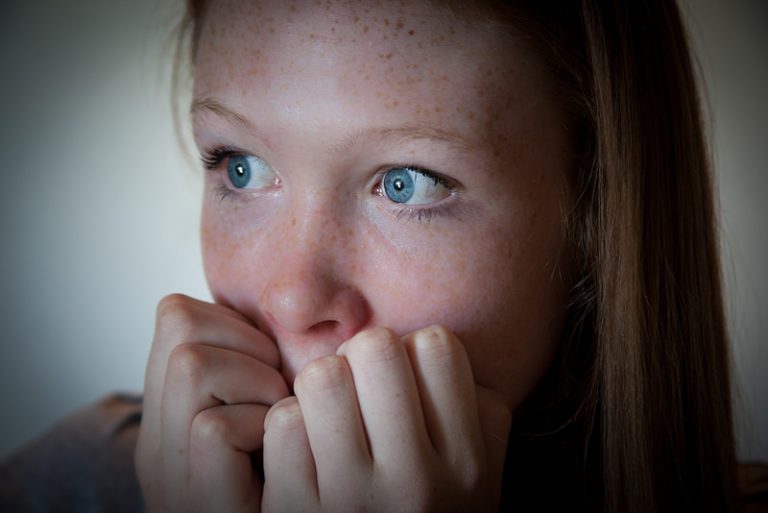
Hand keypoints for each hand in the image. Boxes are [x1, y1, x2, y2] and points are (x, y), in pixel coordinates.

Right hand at [135, 294, 289, 512]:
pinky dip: (258, 425)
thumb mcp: (260, 415)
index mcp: (169, 415)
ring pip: (193, 365)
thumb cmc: (297, 484)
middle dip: (246, 344)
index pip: (176, 313)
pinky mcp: (199, 506)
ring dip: (257, 381)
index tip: (266, 363)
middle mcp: (157, 442)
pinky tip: (278, 453)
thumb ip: (251, 372)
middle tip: (275, 391)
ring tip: (278, 419)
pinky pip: (214, 429)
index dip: (232, 322)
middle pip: (180, 323)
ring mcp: (170, 475)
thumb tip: (283, 313)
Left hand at [261, 326, 511, 512]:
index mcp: (467, 467)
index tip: (405, 382)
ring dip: (321, 389)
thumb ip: (480, 418)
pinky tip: (302, 452)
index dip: (413, 351)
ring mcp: (351, 500)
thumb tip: (439, 350)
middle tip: (360, 390)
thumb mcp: (478, 485)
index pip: (438, 347)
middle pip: (375, 348)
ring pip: (323, 378)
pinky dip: (288, 428)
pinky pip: (282, 423)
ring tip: (329, 417)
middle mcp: (416, 482)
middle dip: (362, 358)